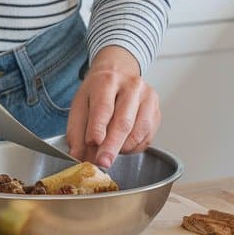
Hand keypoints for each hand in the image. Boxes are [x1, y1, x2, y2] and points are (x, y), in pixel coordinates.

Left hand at [65, 46, 160, 169]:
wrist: (118, 72)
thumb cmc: (98, 91)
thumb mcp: (80, 104)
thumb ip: (76, 131)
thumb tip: (77, 155)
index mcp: (108, 81)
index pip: (104, 106)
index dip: (98, 126)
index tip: (94, 143)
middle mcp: (131, 86)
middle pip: (123, 121)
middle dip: (112, 146)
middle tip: (103, 162)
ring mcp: (148, 98)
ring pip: (139, 131)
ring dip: (123, 148)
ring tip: (109, 151)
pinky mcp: (157, 111)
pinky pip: (147, 137)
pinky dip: (134, 147)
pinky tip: (123, 145)